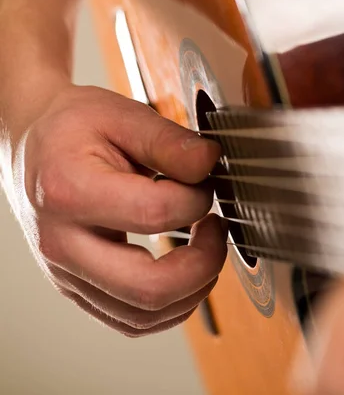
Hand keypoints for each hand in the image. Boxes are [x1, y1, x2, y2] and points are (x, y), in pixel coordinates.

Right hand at [2, 85, 226, 336]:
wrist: (35, 147)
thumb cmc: (73, 129)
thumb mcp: (121, 116)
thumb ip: (168, 141)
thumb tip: (209, 163)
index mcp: (70, 191)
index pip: (154, 214)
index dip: (197, 200)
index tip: (205, 185)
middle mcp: (63, 243)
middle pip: (148, 288)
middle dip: (204, 264)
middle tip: (215, 230)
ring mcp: (67, 273)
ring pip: (143, 316)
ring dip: (193, 291)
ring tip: (204, 252)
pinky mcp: (78, 288)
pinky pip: (131, 321)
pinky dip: (170, 307)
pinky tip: (185, 274)